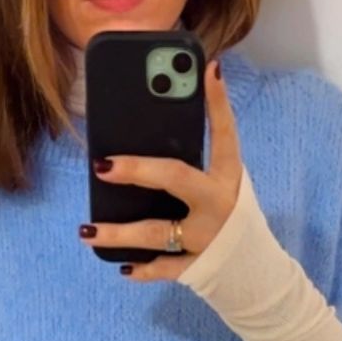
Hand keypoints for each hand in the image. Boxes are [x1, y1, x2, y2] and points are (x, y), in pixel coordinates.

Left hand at [82, 57, 241, 282]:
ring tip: (87, 230)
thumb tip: (146, 132)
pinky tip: (121, 267)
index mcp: (228, 177)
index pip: (225, 134)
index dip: (218, 103)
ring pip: (158, 232)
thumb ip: (194, 162)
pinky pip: (164, 268)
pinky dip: (143, 269)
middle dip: (138, 170)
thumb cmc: (227, 216)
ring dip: (120, 233)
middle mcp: (218, 204)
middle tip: (103, 165)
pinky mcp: (197, 267)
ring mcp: (206, 238)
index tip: (208, 70)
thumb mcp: (221, 184)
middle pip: (176, 178)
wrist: (254, 270)